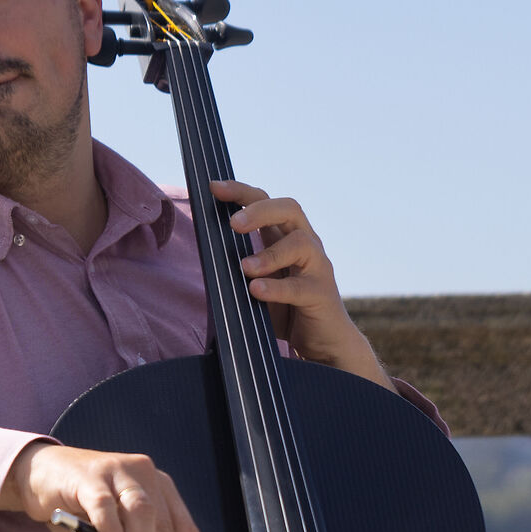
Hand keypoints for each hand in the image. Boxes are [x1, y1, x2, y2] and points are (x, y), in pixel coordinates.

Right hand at [0, 442, 199, 531]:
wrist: (40, 474)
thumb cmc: (79, 508)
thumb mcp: (110, 530)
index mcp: (159, 488)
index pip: (182, 527)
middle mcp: (144, 474)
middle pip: (163, 522)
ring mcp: (117, 470)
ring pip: (140, 511)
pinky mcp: (89, 476)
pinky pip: (104, 504)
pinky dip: (111, 528)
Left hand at [212, 180, 392, 392]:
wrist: (324, 344)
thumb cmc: (286, 311)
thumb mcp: (258, 283)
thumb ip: (239, 267)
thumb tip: (206, 254)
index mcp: (287, 238)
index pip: (267, 202)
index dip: (242, 192)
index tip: (214, 187)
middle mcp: (307, 245)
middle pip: (289, 209)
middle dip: (260, 211)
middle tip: (233, 223)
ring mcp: (318, 268)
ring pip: (301, 243)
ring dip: (269, 253)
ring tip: (244, 267)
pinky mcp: (321, 295)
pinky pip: (299, 287)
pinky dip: (276, 288)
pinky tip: (256, 291)